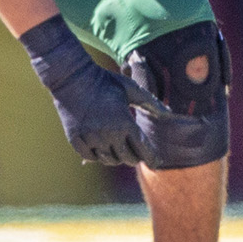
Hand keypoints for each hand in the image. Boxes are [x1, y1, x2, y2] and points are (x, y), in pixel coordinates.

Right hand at [21, 15, 177, 165]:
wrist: (72, 78)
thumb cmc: (105, 81)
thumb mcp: (131, 88)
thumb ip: (151, 103)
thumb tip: (170, 113)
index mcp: (125, 123)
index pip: (144, 150)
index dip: (152, 159)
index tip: (156, 163)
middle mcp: (110, 135)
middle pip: (128, 159)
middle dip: (135, 158)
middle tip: (136, 154)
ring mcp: (92, 139)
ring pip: (110, 160)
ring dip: (117, 157)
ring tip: (119, 150)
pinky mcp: (76, 140)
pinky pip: (92, 157)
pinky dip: (98, 155)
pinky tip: (102, 148)